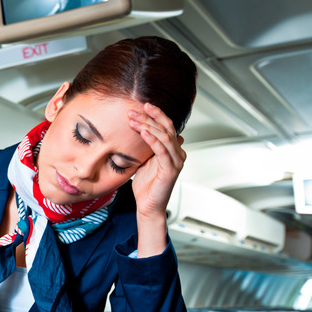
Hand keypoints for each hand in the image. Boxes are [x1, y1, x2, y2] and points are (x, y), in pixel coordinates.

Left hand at [128, 103, 185, 256]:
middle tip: (134, 110)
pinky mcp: (171, 170)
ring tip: (134, 119)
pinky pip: (162, 151)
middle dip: (150, 117)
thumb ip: (144, 146)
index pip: (166, 126)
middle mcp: (177, 153)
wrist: (148, 206)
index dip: (155, 114)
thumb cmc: (145, 185)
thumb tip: (138, 131)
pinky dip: (153, 140)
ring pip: (165, 137)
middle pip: (166, 128)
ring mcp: (176, 161)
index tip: (141, 105)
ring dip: (148, 126)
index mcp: (171, 149)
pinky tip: (144, 132)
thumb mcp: (142, 160)